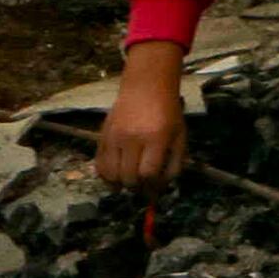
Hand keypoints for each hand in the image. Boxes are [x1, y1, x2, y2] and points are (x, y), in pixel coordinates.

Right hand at [94, 46, 188, 192]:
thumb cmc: (167, 113)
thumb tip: (159, 190)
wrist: (146, 88)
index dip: (152, 185)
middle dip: (137, 187)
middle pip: (129, 177)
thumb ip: (174, 164)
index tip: (155, 186)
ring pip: (111, 175)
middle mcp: (132, 137)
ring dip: (120, 184)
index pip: (148, 173)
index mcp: (156, 137)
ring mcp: (114, 137)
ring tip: (130, 181)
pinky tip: (116, 177)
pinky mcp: (102, 136)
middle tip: (143, 185)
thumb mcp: (179, 136)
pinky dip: (106, 176)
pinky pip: (99, 165)